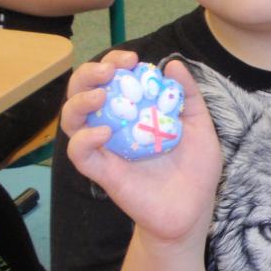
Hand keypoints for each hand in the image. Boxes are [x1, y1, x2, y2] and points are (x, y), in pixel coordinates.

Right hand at [61, 50, 221, 244]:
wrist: (194, 211)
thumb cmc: (195, 170)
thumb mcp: (199, 126)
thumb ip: (188, 96)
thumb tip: (172, 64)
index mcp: (134, 111)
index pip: (110, 79)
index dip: (113, 63)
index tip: (131, 59)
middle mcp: (114, 126)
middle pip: (82, 92)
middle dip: (88, 74)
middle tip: (108, 70)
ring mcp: (106, 149)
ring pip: (71, 120)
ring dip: (79, 101)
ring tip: (100, 95)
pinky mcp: (103, 173)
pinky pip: (79, 153)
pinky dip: (84, 139)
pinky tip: (104, 132)